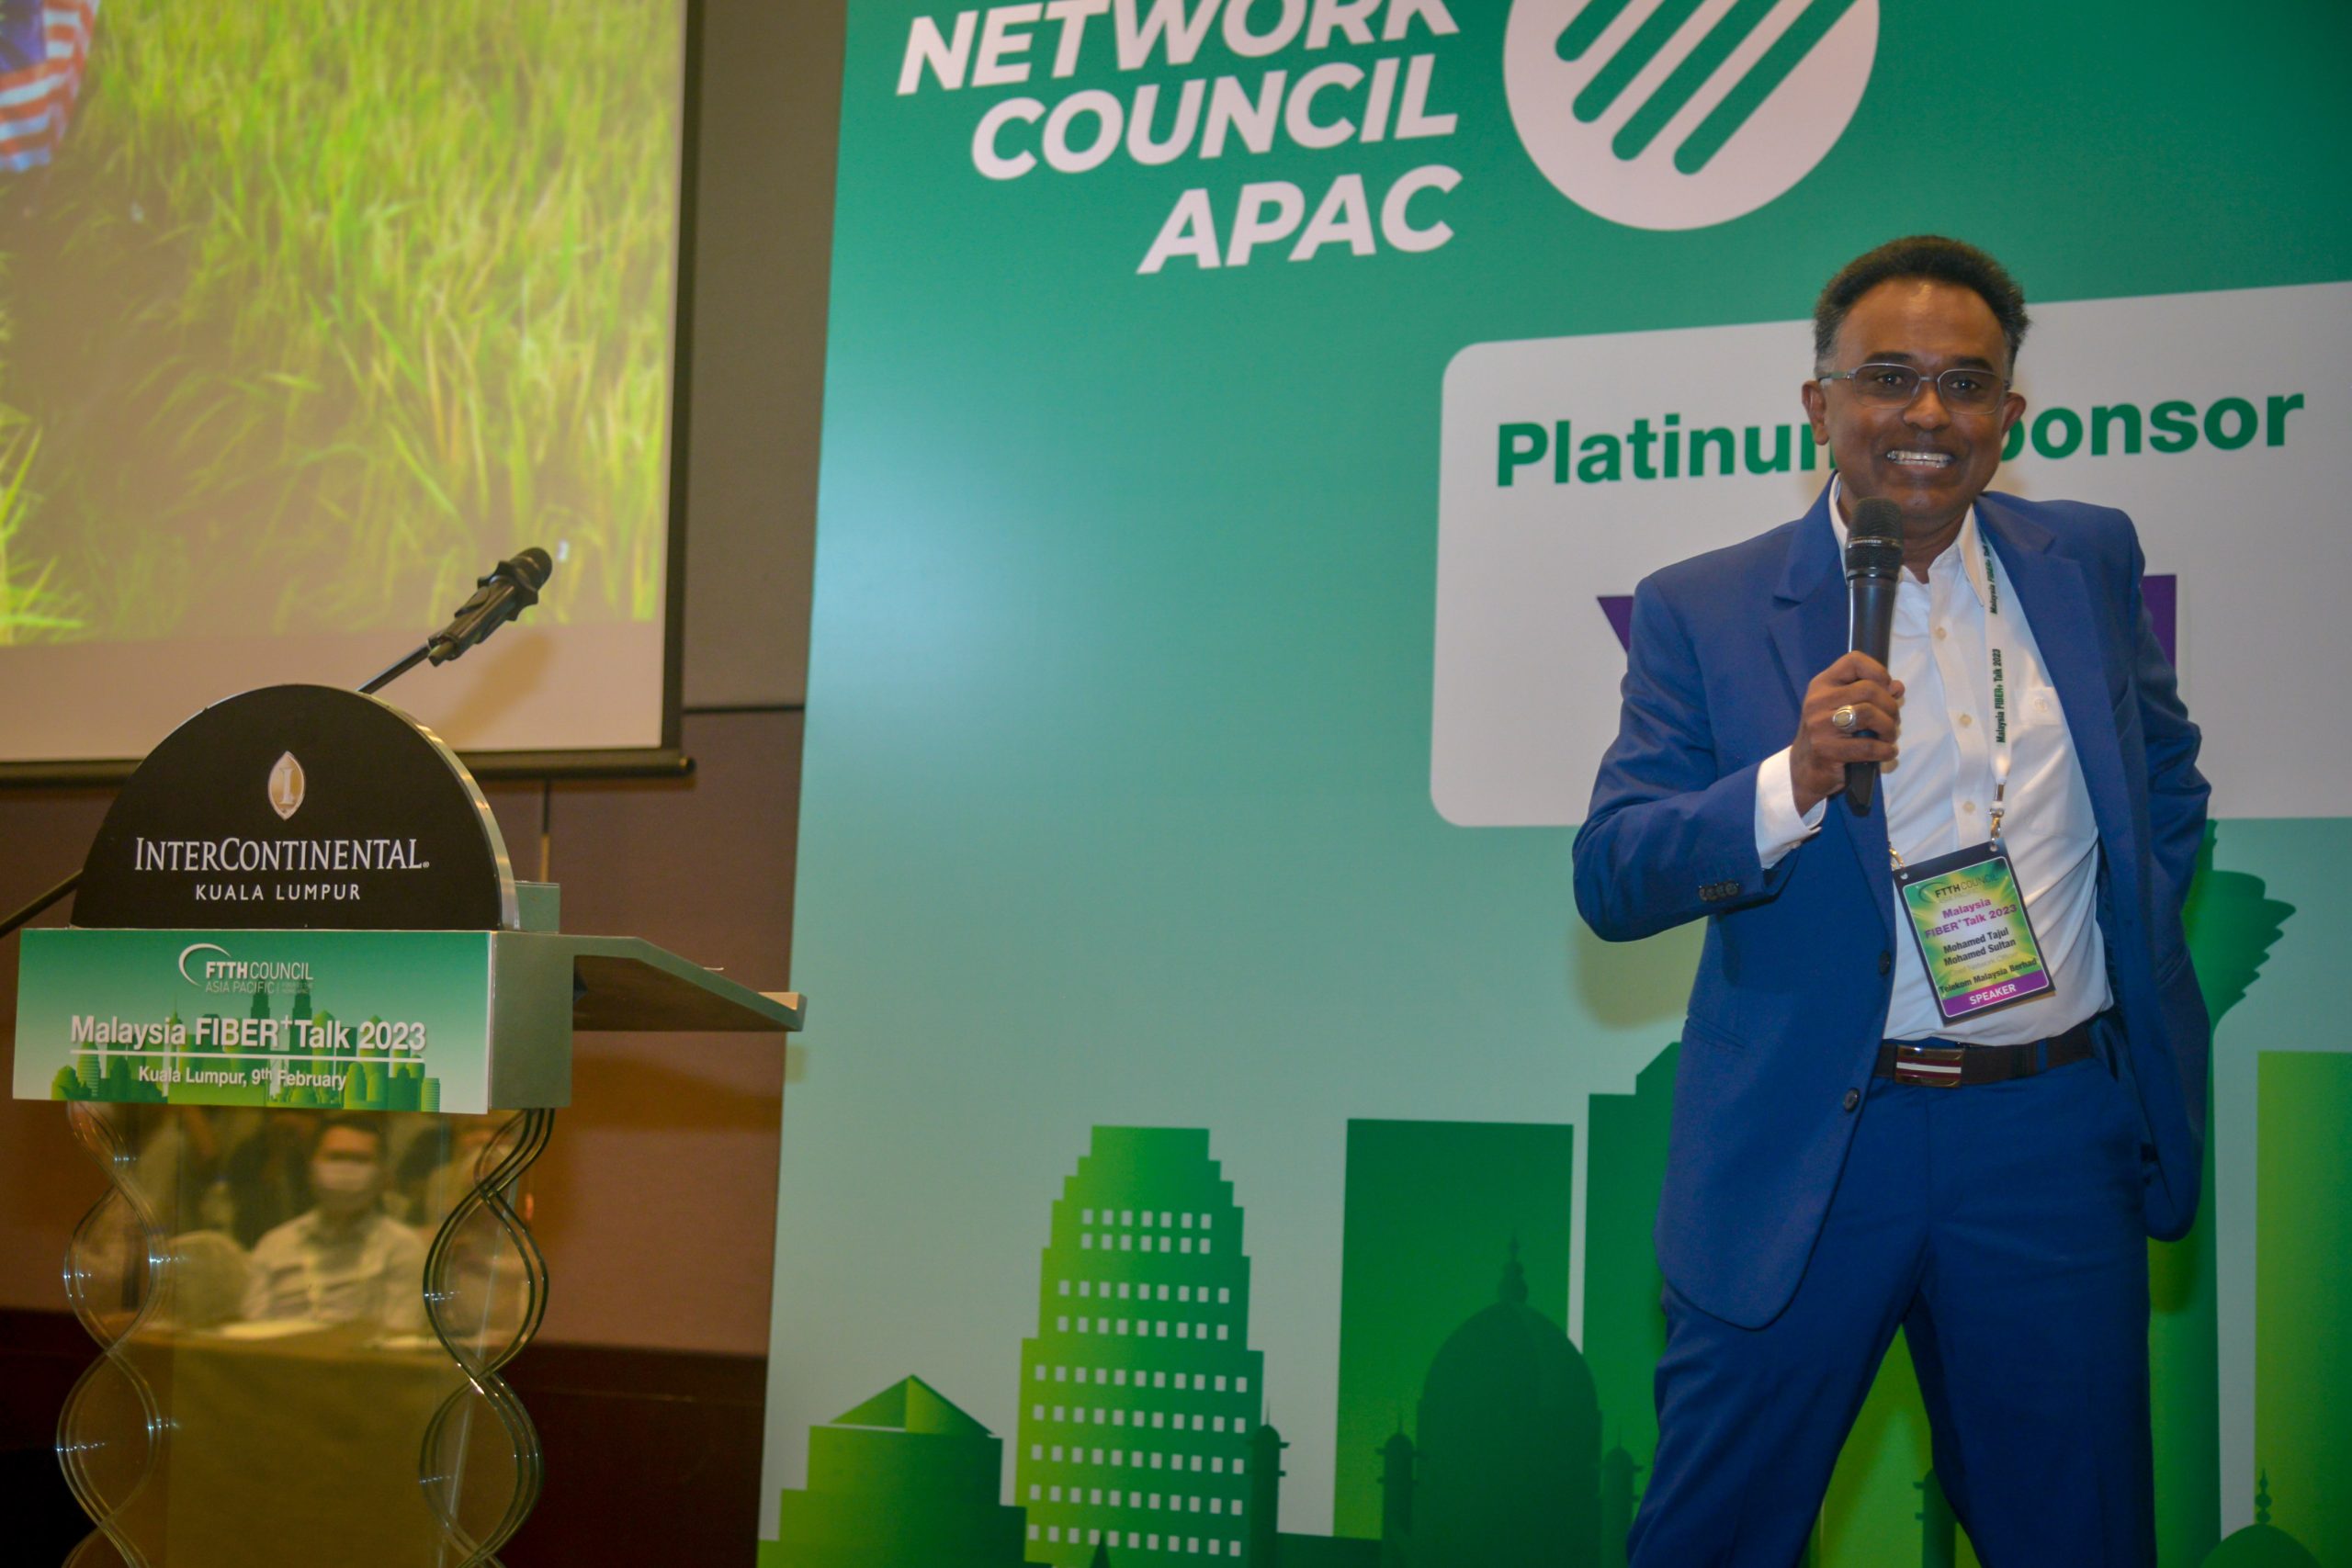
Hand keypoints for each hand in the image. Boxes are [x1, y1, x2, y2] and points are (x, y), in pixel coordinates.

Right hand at [1791, 652, 1902, 813]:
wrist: (1806, 769)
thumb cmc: (1831, 734)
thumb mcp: (1847, 708)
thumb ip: (1872, 695)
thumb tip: (1897, 687)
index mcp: (1822, 684)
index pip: (1853, 661)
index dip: (1878, 671)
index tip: (1886, 688)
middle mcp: (1818, 700)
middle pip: (1869, 689)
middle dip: (1890, 707)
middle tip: (1893, 721)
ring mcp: (1819, 725)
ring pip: (1869, 714)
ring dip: (1889, 728)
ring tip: (1889, 737)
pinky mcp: (1825, 749)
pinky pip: (1867, 746)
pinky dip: (1885, 750)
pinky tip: (1887, 753)